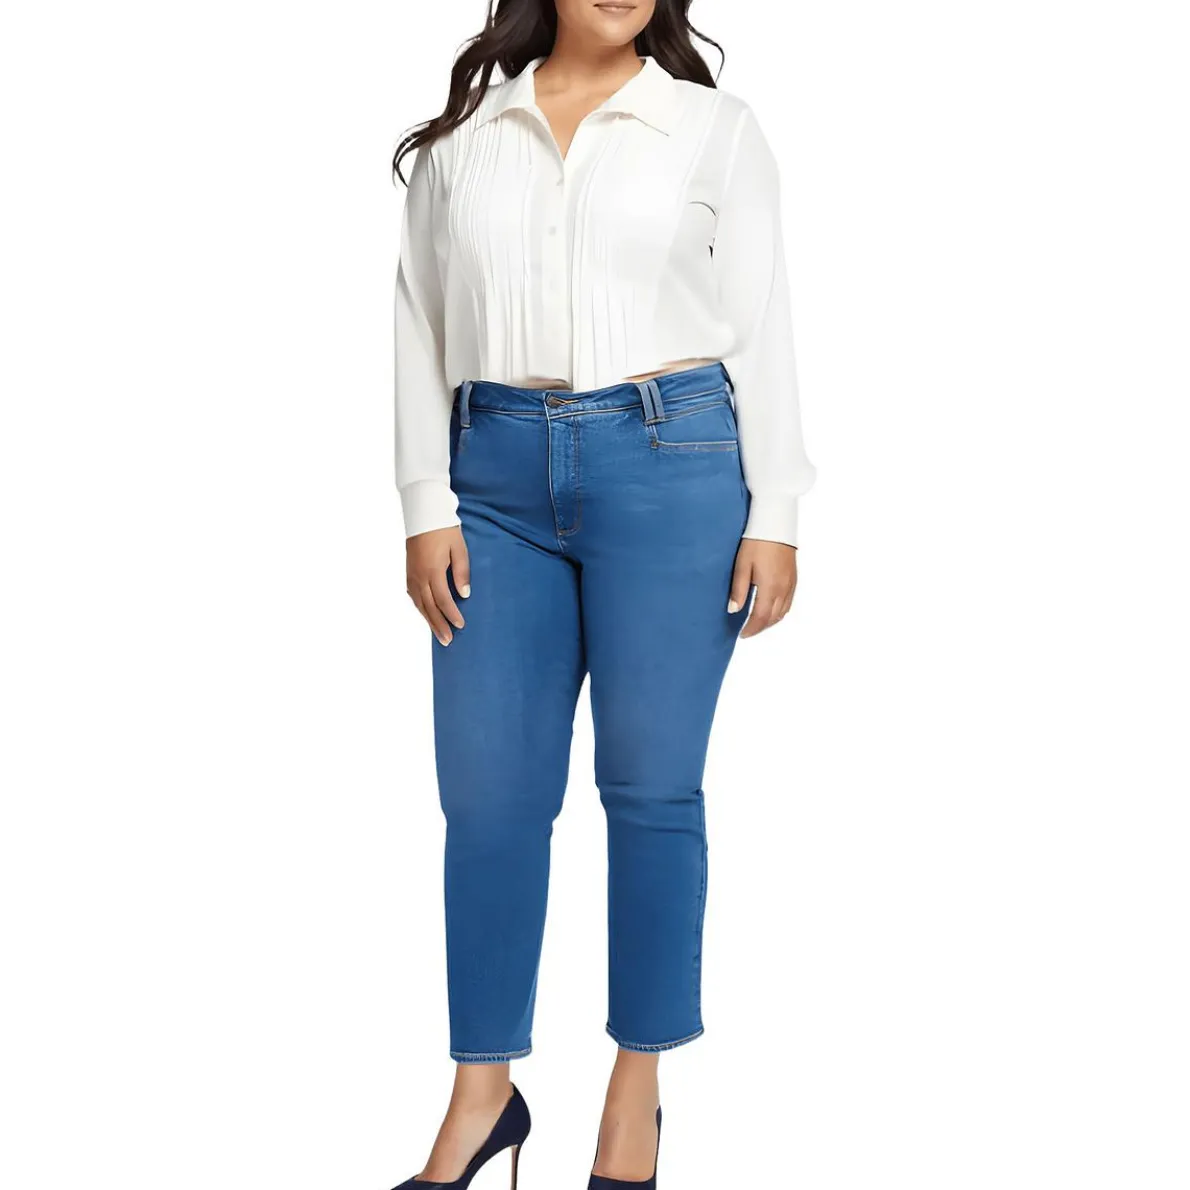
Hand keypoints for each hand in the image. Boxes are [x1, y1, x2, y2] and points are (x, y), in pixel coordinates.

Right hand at [406, 526, 469, 645]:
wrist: (423, 513)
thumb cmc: (444, 529)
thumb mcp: (459, 548)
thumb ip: (462, 572)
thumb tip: (464, 594)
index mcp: (433, 570)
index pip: (443, 600)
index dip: (452, 614)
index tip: (461, 625)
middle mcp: (419, 576)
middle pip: (429, 607)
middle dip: (439, 625)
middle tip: (447, 641)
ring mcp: (411, 575)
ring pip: (419, 604)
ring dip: (429, 620)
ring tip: (438, 634)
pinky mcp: (409, 572)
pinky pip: (413, 596)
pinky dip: (420, 608)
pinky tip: (426, 614)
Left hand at [728, 539, 797, 638]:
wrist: (775, 523)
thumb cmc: (755, 542)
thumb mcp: (742, 566)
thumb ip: (738, 590)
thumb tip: (734, 610)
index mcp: (770, 588)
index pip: (760, 618)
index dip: (751, 629)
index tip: (742, 635)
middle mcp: (783, 589)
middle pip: (773, 618)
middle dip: (760, 628)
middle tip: (748, 631)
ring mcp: (791, 584)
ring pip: (783, 612)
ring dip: (770, 621)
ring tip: (757, 623)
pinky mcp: (794, 578)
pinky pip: (788, 602)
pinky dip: (779, 611)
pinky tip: (771, 609)